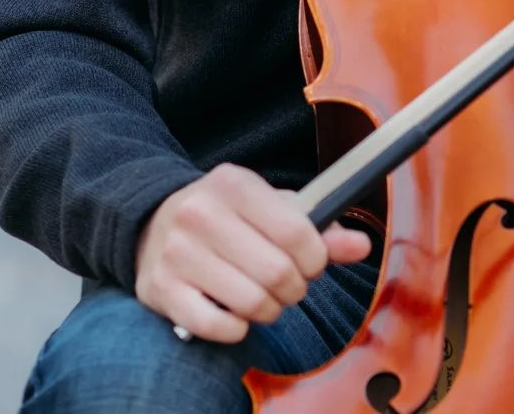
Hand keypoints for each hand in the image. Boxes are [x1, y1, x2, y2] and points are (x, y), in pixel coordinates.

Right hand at [136, 165, 372, 343]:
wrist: (152, 222)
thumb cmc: (226, 217)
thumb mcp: (271, 208)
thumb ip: (319, 228)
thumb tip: (361, 246)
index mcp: (233, 184)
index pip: (296, 232)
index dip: (316, 259)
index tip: (312, 263)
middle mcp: (200, 214)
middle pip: (277, 272)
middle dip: (294, 288)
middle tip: (287, 284)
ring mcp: (177, 253)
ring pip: (251, 303)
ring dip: (268, 310)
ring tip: (262, 297)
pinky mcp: (161, 289)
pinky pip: (217, 326)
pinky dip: (236, 328)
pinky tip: (234, 313)